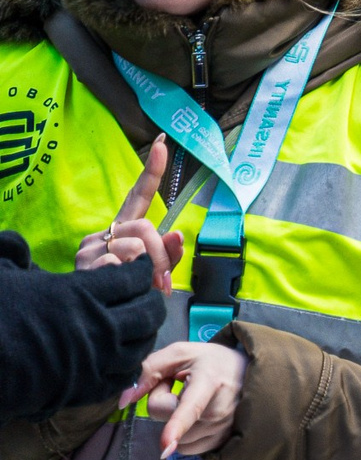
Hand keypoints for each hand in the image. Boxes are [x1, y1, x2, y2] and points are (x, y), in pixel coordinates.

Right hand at [74, 137, 181, 288]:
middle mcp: (104, 233)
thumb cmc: (126, 291)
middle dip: (161, 256)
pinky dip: (129, 281)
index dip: (152, 171)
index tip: (162, 142)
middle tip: (162, 280)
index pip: (138, 196)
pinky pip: (119, 265)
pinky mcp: (84, 264)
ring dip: (148, 272)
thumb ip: (168, 254)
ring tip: (141, 288)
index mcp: (123, 230)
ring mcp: (91, 247)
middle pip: (146, 228)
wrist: (89, 316)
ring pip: (135, 247)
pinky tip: (121, 290)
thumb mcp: (153, 272)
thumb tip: (177, 235)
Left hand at [128, 339, 246, 457]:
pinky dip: (184, 434)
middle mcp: (219, 410)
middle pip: (165, 417)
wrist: (252, 374)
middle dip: (163, 401)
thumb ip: (148, 370)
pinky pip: (186, 448)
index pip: (189, 409)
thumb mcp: (181, 353)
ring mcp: (223, 429)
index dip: (176, 427)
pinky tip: (199, 418)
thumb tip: (124, 401)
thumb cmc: (212, 362)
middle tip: (181, 385)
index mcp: (208, 382)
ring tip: (193, 401)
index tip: (167, 447)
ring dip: (174, 420)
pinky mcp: (222, 442)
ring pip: (174, 436)